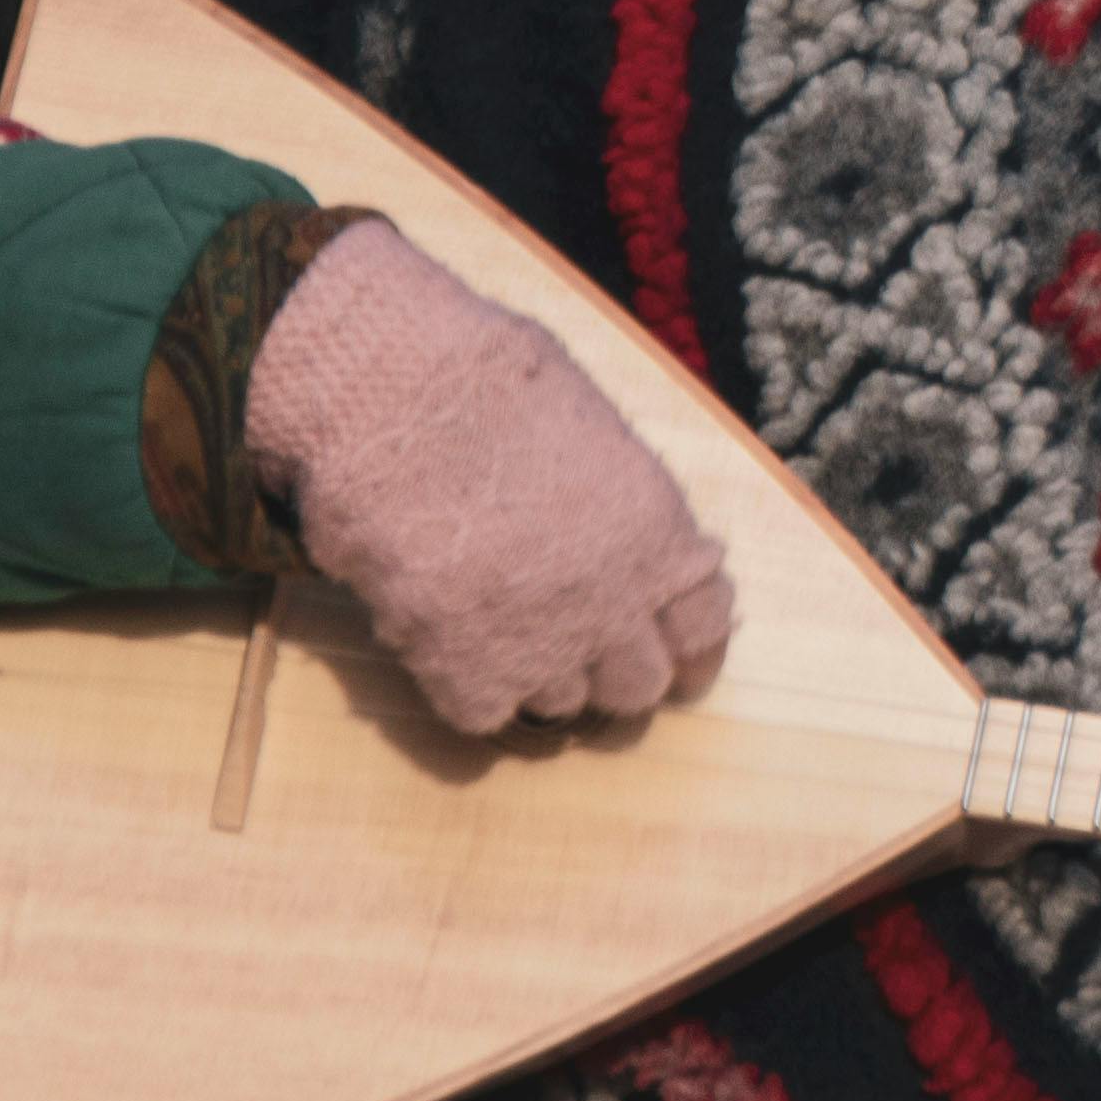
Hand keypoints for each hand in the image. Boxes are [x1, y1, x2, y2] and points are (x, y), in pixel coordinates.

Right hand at [247, 221, 734, 734]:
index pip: (705, 628)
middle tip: (579, 643)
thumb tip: (630, 551)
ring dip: (538, 672)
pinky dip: (469, 686)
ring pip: (563, 704)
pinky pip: (486, 716)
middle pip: (640, 686)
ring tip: (500, 620)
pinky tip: (450, 636)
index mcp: (659, 535)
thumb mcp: (595, 435)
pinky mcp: (465, 670)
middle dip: (614, 668)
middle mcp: (615, 602)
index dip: (690, 645)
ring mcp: (542, 644)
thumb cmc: (490, 385)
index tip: (676, 657)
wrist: (395, 398)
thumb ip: (625, 509)